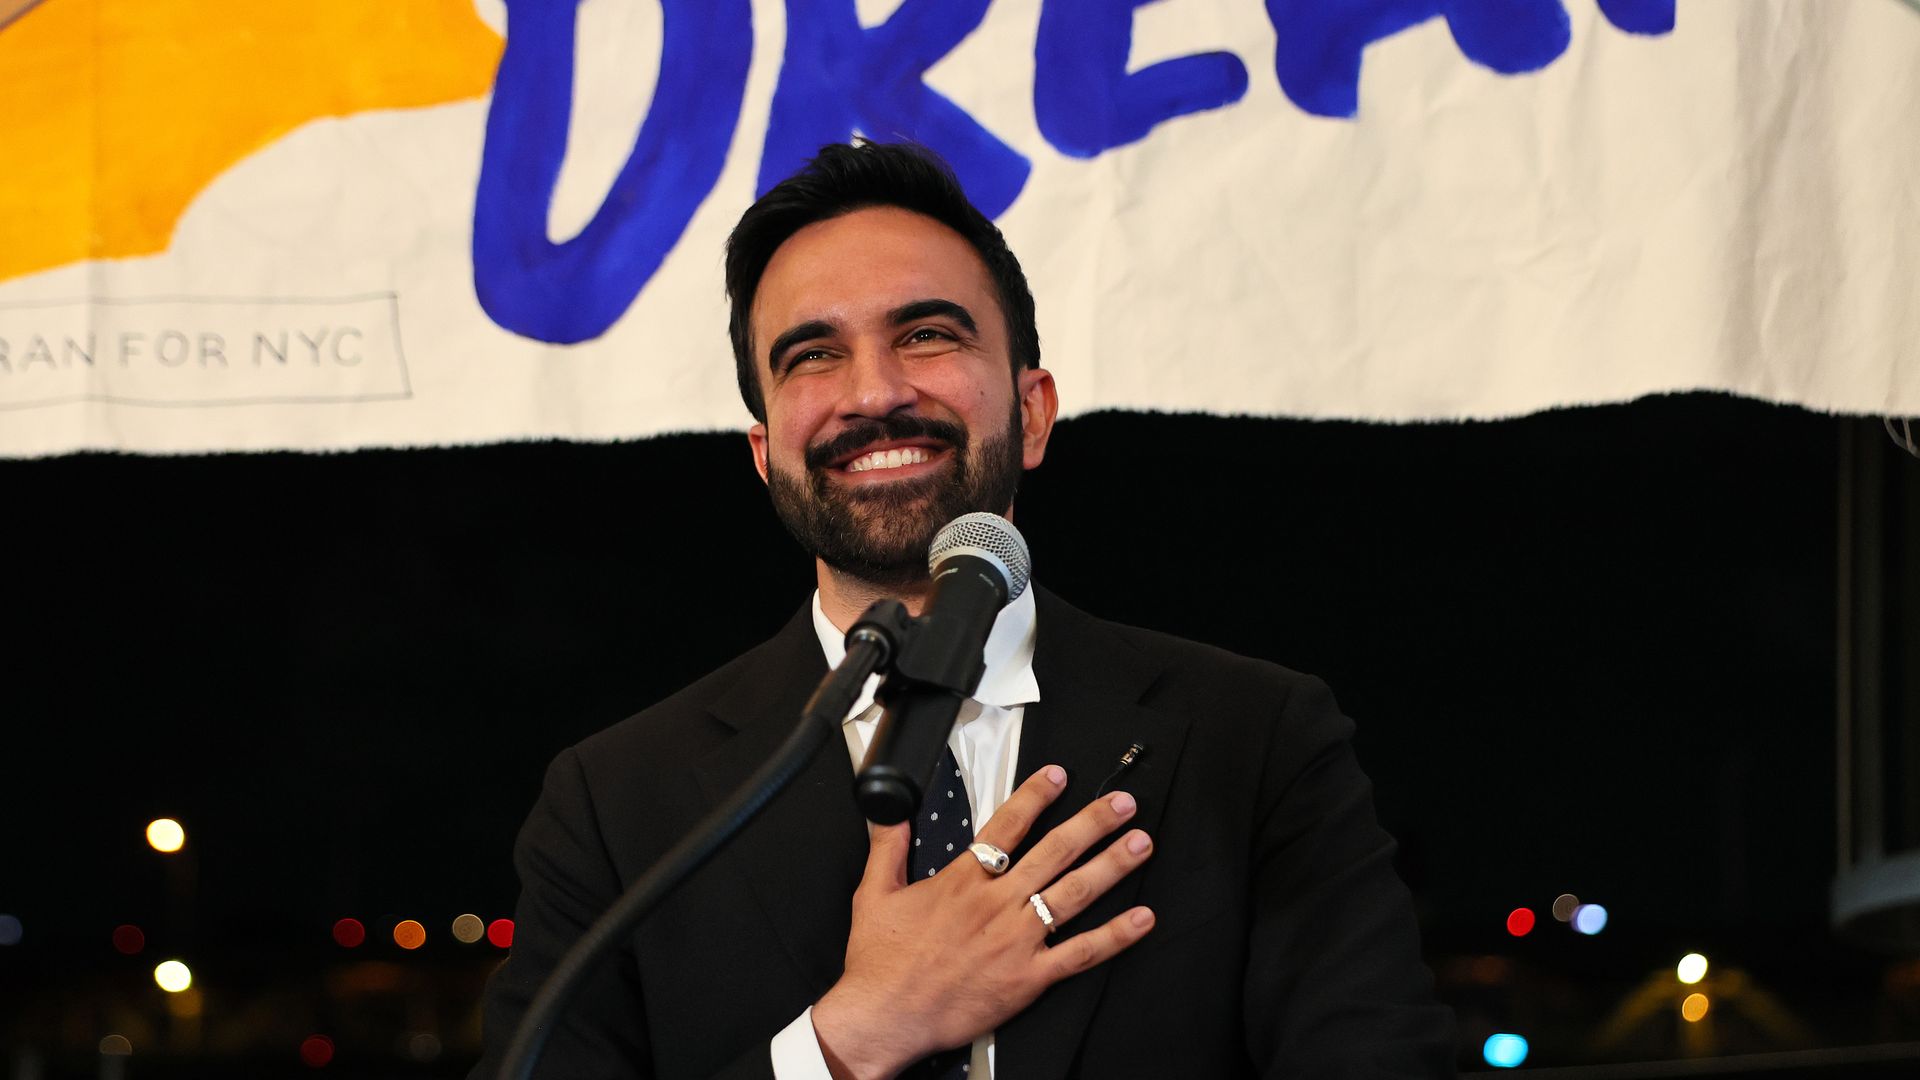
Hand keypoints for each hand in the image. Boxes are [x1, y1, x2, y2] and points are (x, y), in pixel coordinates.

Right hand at [811, 765, 1155, 1079]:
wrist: (885, 1016)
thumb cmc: (880, 962)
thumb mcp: (874, 893)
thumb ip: (887, 847)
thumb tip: (889, 813)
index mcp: (962, 881)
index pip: (1007, 827)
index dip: (1036, 796)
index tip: (1060, 776)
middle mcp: (996, 904)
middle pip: (1055, 852)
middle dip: (1093, 823)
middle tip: (1122, 804)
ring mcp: (1017, 940)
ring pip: (1074, 893)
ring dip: (1112, 865)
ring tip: (1140, 843)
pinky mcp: (1029, 977)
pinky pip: (1080, 953)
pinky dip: (1115, 936)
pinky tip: (1141, 919)